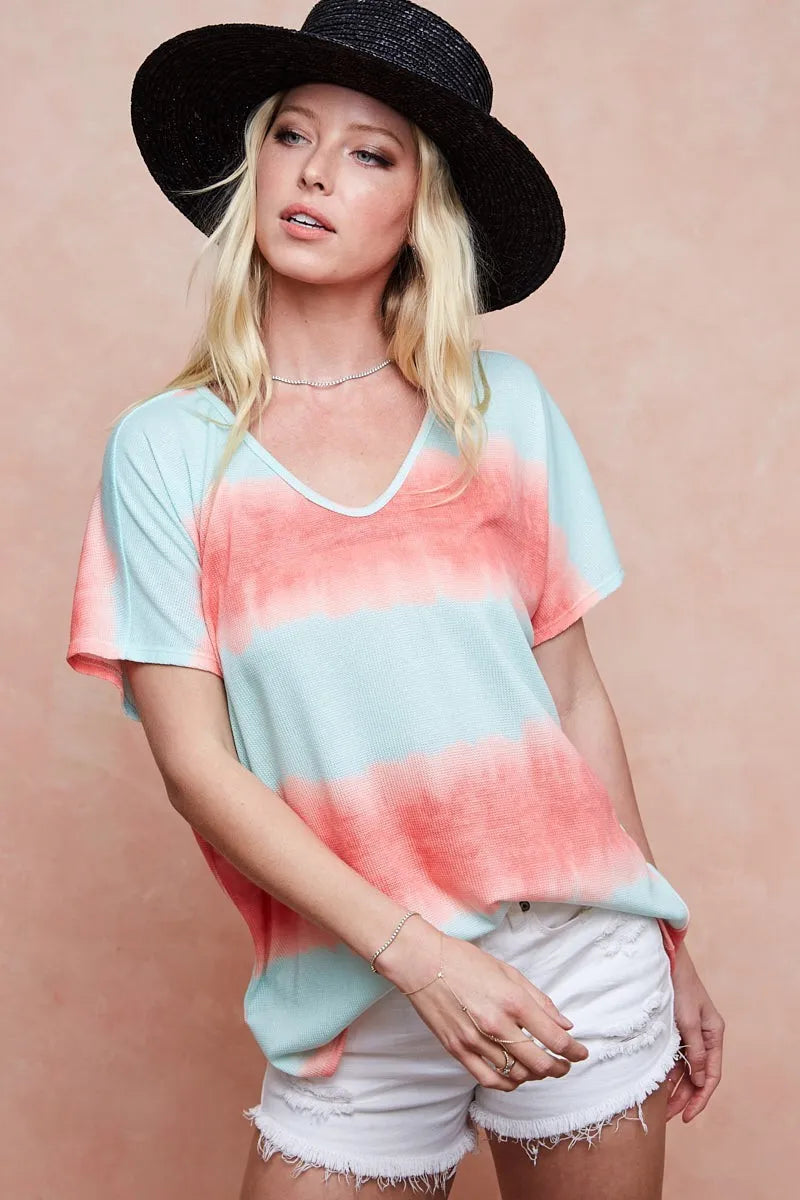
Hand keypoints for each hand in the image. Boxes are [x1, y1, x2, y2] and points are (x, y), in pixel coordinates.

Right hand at [374, 919, 589, 1090]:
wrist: (422, 962)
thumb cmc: (464, 961)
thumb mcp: (508, 972)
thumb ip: (539, 1000)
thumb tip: (564, 1025)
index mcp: (512, 1001)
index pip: (554, 1038)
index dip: (574, 1050)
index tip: (581, 1052)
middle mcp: (496, 1025)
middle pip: (540, 1064)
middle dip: (559, 1068)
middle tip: (565, 1064)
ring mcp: (475, 1041)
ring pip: (517, 1074)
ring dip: (536, 1075)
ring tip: (541, 1068)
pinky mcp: (458, 1050)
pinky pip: (490, 1080)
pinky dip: (509, 1084)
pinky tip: (516, 1077)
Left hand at [664, 943, 724, 1121]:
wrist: (665, 959)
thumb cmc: (679, 985)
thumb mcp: (688, 1020)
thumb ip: (695, 1050)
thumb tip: (699, 1081)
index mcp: (714, 1034)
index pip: (711, 1075)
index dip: (700, 1098)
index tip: (688, 1116)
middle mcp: (704, 1037)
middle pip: (697, 1076)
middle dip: (685, 1098)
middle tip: (670, 1118)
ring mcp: (689, 1034)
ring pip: (684, 1069)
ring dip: (675, 1089)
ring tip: (661, 1108)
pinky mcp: (674, 1030)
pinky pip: (673, 1057)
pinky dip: (667, 1072)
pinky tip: (657, 1085)